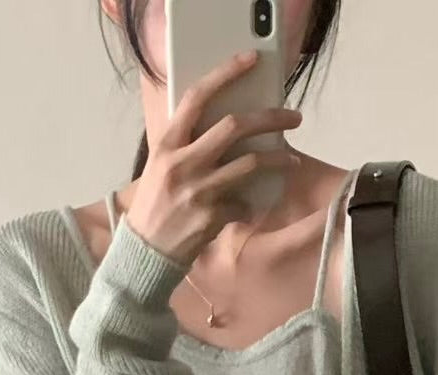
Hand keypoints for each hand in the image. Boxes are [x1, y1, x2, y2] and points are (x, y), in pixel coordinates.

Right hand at [125, 49, 303, 267]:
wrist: (145, 252)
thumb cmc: (154, 206)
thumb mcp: (161, 168)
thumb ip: (185, 146)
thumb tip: (225, 129)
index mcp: (167, 145)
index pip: (197, 98)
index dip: (225, 74)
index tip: (250, 60)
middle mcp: (182, 163)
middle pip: (234, 127)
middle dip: (270, 118)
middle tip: (293, 116)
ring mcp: (199, 191)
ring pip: (250, 164)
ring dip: (278, 160)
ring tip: (291, 160)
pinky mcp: (212, 217)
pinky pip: (243, 204)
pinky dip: (249, 204)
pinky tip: (247, 206)